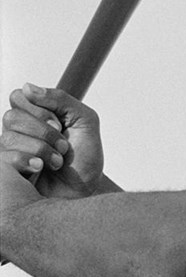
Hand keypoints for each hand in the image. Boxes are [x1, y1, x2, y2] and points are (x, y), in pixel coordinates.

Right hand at [1, 84, 103, 198]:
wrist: (86, 189)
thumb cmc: (85, 156)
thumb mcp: (84, 120)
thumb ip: (60, 99)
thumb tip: (27, 86)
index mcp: (35, 115)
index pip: (19, 97)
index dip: (39, 108)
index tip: (59, 122)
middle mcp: (19, 131)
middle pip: (12, 116)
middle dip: (44, 131)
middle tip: (63, 145)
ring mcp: (10, 151)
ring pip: (8, 137)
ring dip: (41, 149)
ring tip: (57, 161)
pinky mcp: (6, 172)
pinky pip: (5, 157)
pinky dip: (28, 161)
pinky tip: (41, 168)